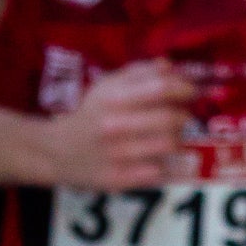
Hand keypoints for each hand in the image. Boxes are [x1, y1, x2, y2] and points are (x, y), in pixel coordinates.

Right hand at [45, 62, 194, 188]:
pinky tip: (160, 159)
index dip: (184, 88)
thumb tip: (170, 66)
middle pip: (170, 119)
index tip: (191, 92)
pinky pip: (159, 172)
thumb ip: (138, 73)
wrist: (55, 152)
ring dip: (178, 139)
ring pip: (169, 146)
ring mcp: (116, 155)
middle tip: (183, 117)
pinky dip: (167, 164)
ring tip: (172, 137)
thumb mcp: (105, 87)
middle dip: (184, 116)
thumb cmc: (89, 115)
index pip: (160, 89)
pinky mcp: (118, 179)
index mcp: (112, 99)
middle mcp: (114, 126)